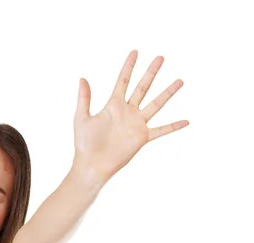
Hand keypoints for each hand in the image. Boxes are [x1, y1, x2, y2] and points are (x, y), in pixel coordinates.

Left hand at [72, 50, 189, 184]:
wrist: (92, 164)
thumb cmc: (84, 143)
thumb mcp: (82, 117)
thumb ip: (84, 98)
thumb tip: (82, 78)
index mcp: (113, 105)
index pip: (123, 81)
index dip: (129, 67)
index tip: (135, 52)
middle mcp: (127, 112)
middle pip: (142, 88)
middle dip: (151, 73)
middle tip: (161, 57)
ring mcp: (136, 124)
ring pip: (155, 104)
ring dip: (167, 93)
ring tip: (180, 81)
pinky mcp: (142, 138)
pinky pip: (161, 130)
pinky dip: (173, 126)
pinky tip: (187, 121)